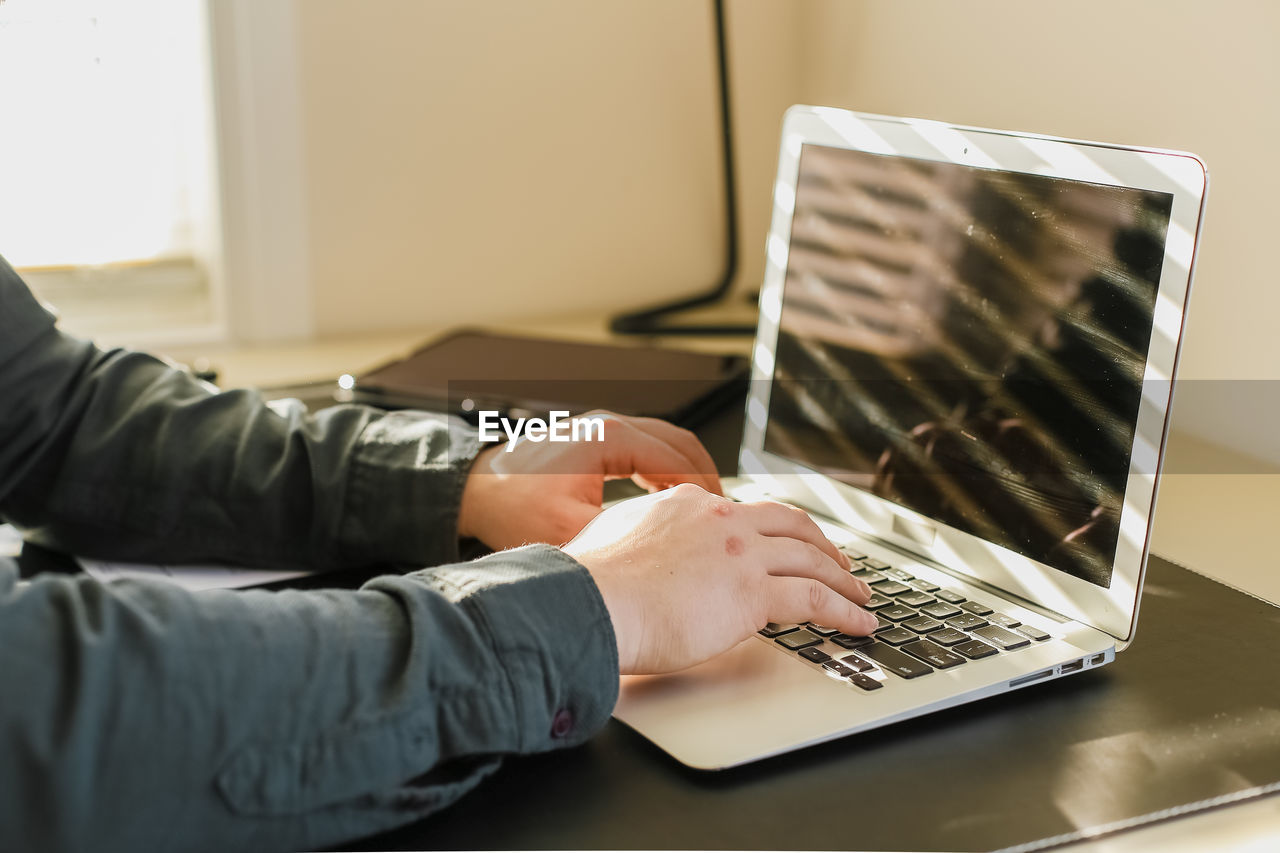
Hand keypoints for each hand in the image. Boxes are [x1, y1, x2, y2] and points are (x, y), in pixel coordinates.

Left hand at [457, 411, 721, 550]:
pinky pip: (645, 446)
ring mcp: (601, 428)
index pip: (679, 459)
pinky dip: (664, 468)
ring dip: (686, 470)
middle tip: (720, 511)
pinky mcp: (594, 438)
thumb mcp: (573, 532)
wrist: (476, 494)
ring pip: (665, 440)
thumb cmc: (512, 508)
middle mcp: (608, 425)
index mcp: (610, 439)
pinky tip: (668, 497)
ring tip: (700, 506)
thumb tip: (666, 550)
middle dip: (705, 476)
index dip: (705, 491)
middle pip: (680, 441)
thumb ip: (624, 536)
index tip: (719, 517)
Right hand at [562, 484, 877, 674]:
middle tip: (839, 563)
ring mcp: (741, 554)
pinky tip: (858, 624)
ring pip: (811, 561)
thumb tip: (632, 547)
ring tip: (860, 596)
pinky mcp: (753, 593)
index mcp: (688, 504)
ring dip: (843, 581)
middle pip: (790, 525)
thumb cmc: (590, 581)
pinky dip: (844, 612)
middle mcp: (721, 521)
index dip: (772, 528)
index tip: (783, 542)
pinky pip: (815, 601)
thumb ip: (636, 534)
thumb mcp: (612, 534)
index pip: (745, 512)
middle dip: (822, 544)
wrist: (590, 601)